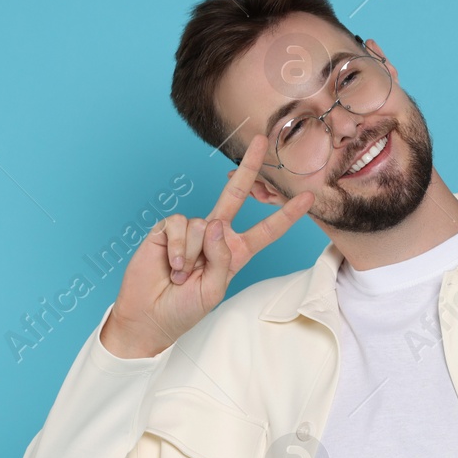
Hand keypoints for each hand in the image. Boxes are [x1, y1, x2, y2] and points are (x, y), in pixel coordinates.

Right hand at [99, 133, 314, 358]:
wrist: (149, 316)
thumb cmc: (185, 308)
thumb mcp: (214, 289)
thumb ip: (222, 257)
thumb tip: (215, 222)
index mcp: (235, 252)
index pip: (266, 230)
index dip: (286, 214)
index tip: (308, 198)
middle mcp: (216, 235)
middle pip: (236, 195)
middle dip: (248, 167)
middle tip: (261, 140)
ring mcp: (192, 230)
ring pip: (203, 224)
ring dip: (192, 255)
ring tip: (182, 275)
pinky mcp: (168, 229)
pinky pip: (179, 226)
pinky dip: (177, 248)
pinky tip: (172, 265)